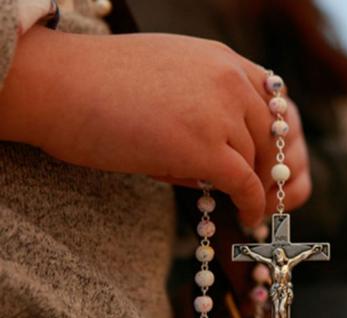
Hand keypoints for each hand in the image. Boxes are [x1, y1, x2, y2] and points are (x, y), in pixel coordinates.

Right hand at [0, 27, 310, 224]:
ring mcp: (219, 111)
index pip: (274, 99)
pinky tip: (248, 218)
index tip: (276, 160)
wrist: (55, 86)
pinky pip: (245, 185)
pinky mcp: (205, 147)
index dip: (279, 135)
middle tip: (271, 194)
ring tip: (251, 208)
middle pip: (271, 135)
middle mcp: (229, 79)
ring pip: (257, 162)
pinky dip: (252, 205)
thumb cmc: (98, 87)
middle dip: (274, 168)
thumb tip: (230, 157)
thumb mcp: (169, 79)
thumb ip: (207, 104)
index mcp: (221, 59)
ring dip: (255, 188)